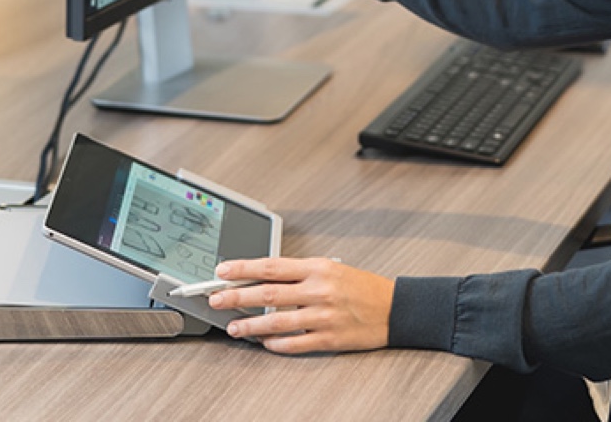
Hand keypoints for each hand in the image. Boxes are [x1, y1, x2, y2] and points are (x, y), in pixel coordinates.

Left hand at [205, 257, 393, 353]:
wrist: (394, 308)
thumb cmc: (363, 287)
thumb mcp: (332, 268)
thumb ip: (301, 273)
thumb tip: (264, 279)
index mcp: (318, 268)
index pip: (272, 266)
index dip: (243, 268)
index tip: (222, 270)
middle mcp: (319, 290)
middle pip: (268, 294)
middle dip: (236, 297)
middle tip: (216, 299)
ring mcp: (323, 316)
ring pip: (276, 322)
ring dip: (250, 326)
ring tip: (233, 327)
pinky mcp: (329, 338)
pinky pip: (294, 343)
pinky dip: (275, 344)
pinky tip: (264, 343)